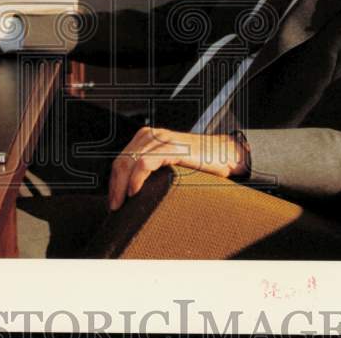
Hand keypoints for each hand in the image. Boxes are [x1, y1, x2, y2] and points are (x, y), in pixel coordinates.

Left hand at [108, 126, 248, 210]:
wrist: (227, 155)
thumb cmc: (201, 164)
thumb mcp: (171, 163)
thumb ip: (154, 169)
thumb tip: (134, 191)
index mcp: (150, 138)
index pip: (122, 158)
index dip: (114, 180)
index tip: (113, 200)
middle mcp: (153, 135)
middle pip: (122, 159)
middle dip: (114, 184)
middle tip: (114, 205)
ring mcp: (163, 139)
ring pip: (130, 160)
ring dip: (121, 184)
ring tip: (121, 202)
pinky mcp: (174, 147)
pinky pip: (146, 162)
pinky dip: (136, 177)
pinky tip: (134, 190)